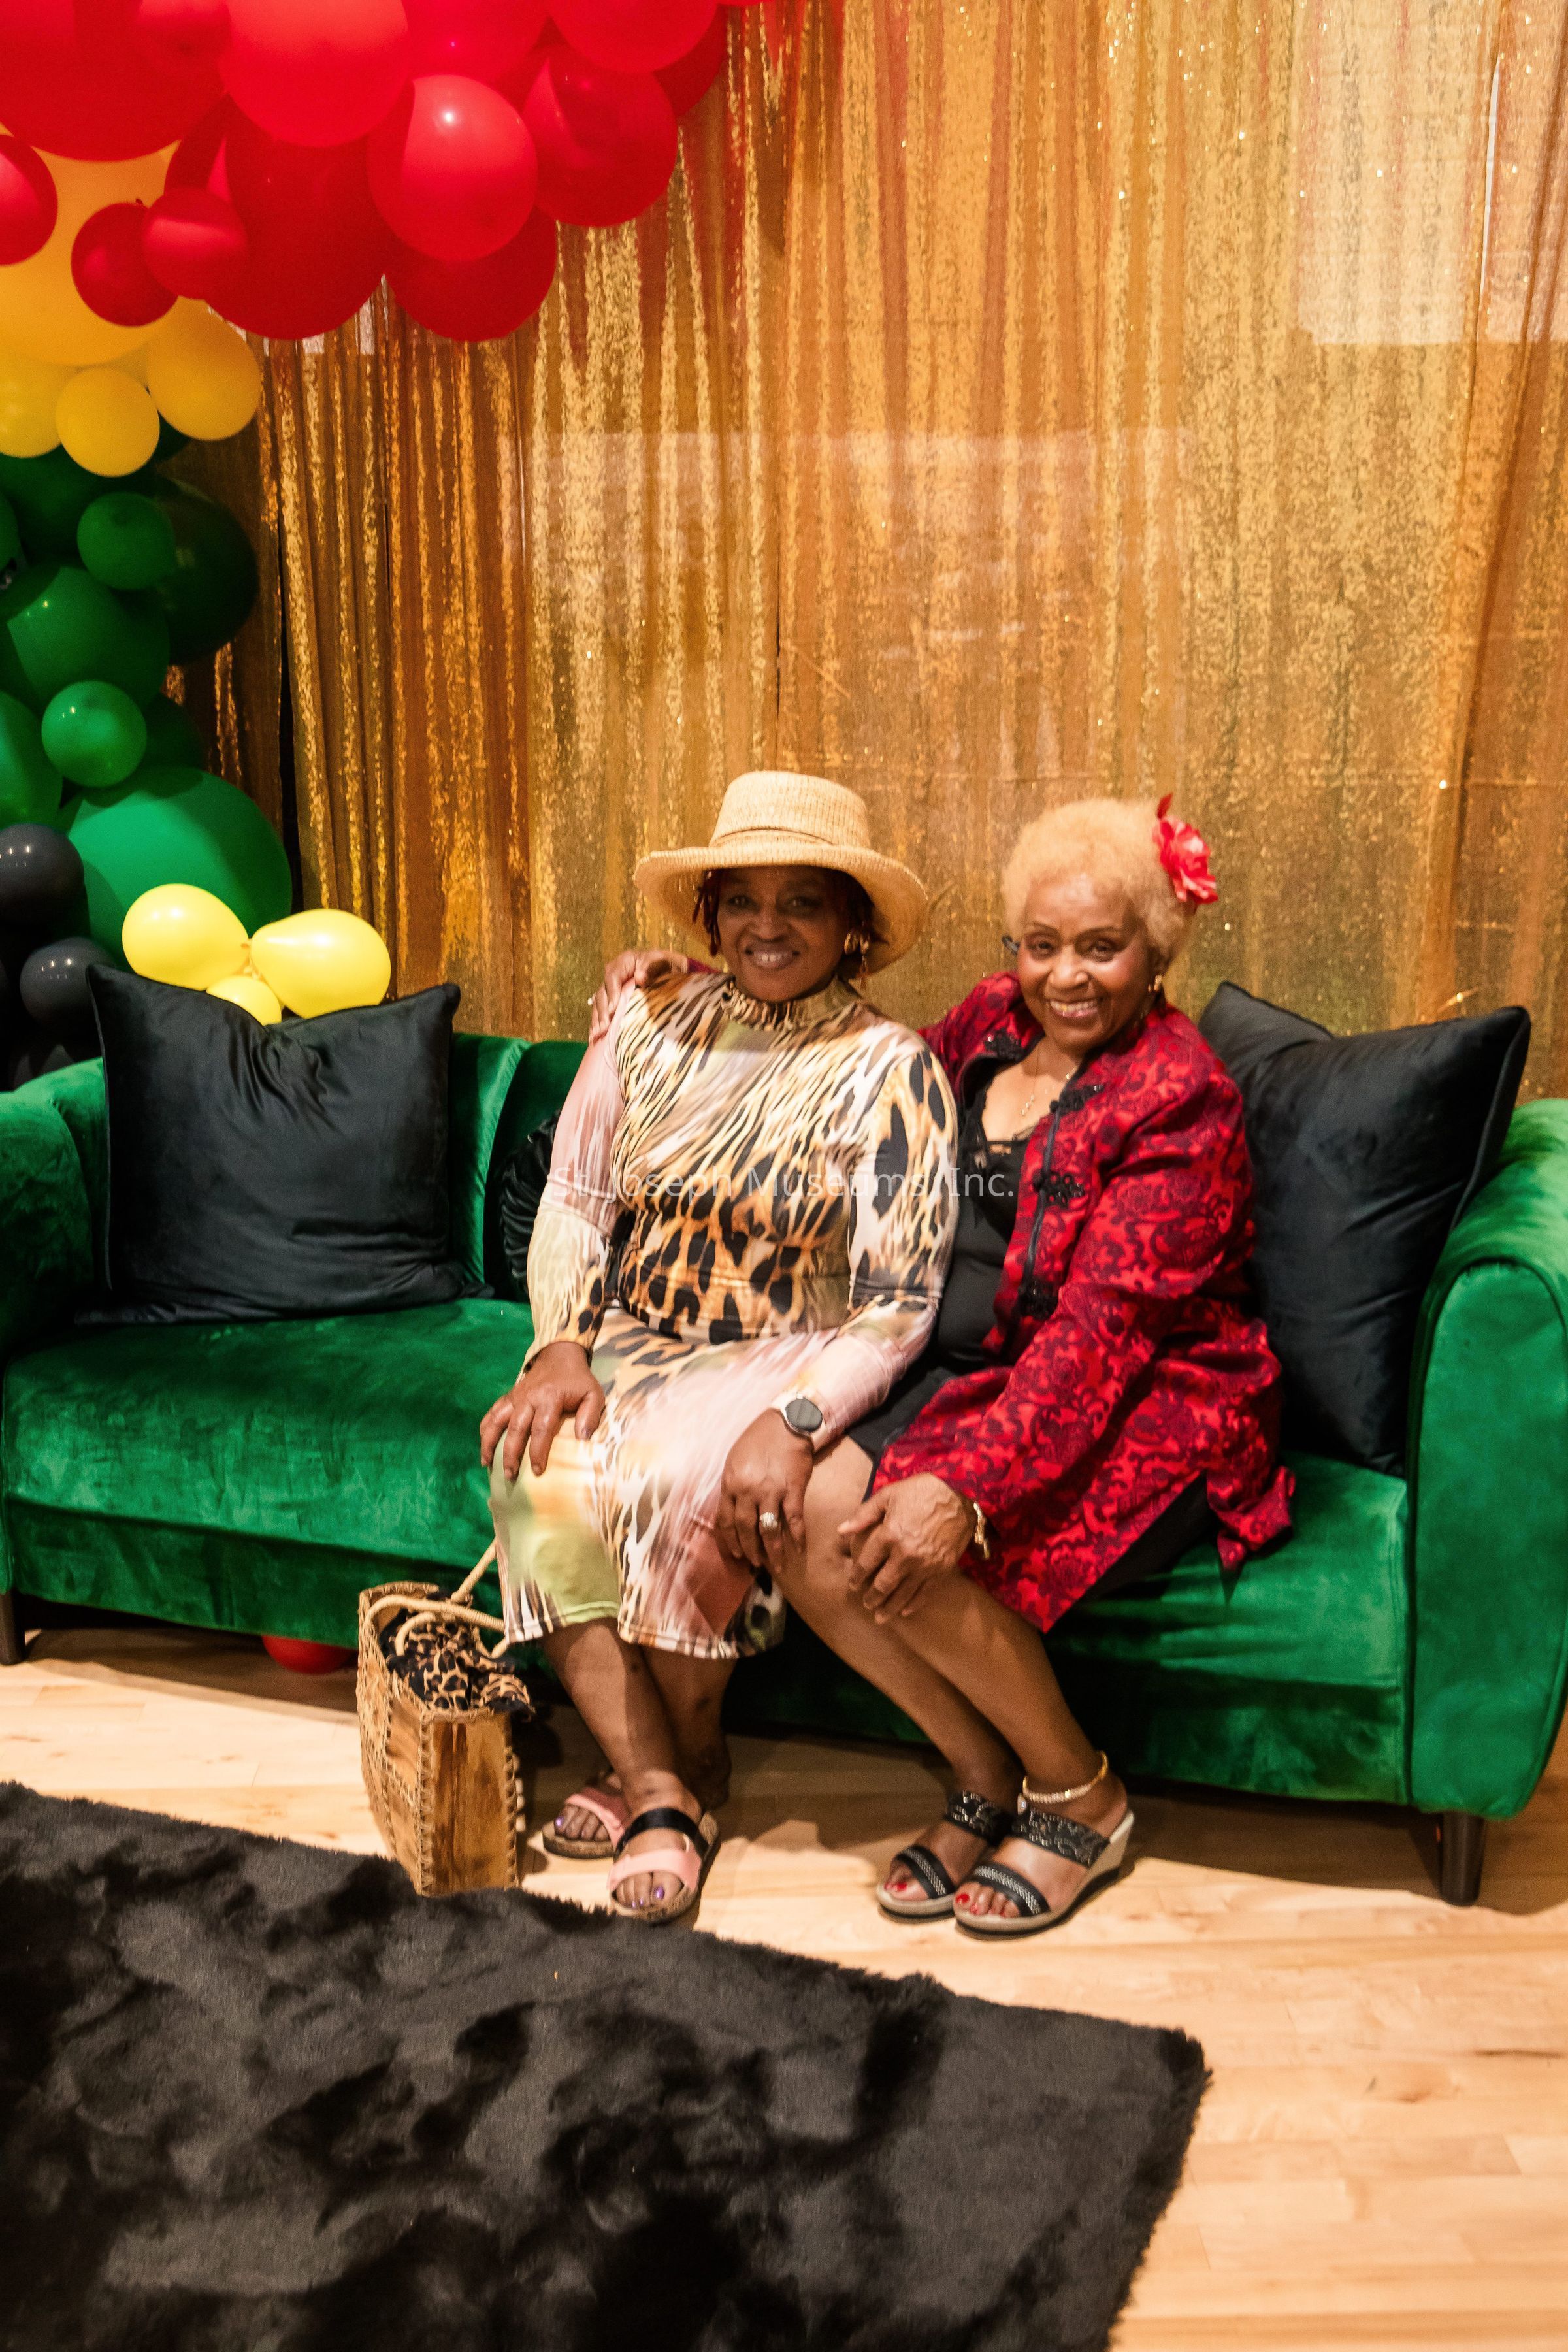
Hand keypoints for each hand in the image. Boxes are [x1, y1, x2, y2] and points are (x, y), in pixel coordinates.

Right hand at [480, 1342, 604, 1481]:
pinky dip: (485, 1429)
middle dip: (510, 1454)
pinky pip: (492, 1413)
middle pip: (515, 1429)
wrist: (560, 1355)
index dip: (538, 1452)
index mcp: (549, 1398)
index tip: (537, 1471)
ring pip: (497, 1421)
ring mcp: (515, 1397)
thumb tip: (582, 1439)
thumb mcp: (593, 1394)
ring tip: (486, 1463)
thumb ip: (590, 1415)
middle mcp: (528, 1398)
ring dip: (489, 1443)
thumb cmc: (578, 1380)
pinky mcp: (508, 1396)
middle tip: (510, 1475)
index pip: (541, 1429)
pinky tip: (483, 1447)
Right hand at [588, 948, 689, 1043]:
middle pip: (602, 992)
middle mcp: (615, 972)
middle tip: (603, 1028)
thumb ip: (652, 968)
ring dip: (597, 1019)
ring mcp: (613, 985)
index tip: (613, 1011)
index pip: (612, 978)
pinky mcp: (613, 996)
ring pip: (599, 1002)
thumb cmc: (668, 965)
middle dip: (602, 1011)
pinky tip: (595, 1035)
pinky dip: (598, 1021)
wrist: (671, 968)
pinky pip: (602, 1008)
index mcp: (624, 961)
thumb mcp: (663, 962)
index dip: (611, 995)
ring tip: (596, 1035)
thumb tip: (640, 977)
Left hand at [715, 1411, 814, 1573]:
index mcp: (730, 1483)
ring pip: (768, 1530)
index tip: (737, 1553)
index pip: (725, 1520)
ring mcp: (770, 1491)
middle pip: (745, 1529)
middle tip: (755, 1563)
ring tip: (777, 1565)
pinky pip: (793, 1520)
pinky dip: (796, 1537)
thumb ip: (733, 1485)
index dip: (731, 1540)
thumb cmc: (759, 1439)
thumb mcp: (735, 1459)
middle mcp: (748, 1490)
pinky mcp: (792, 1490)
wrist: (786, 1422)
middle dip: (750, 1550)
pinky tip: (798, 1549)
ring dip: (772, 1551)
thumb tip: (732, 1509)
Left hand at [839, 1475, 974, 1620]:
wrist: (961, 1493)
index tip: (853, 1585)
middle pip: (884, 1584)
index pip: (867, 1563)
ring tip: (880, 1617)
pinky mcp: (943, 1569)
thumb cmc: (922, 1490)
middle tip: (866, 1604)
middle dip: (872, 1597)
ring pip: (904, 1594)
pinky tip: (905, 1611)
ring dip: (890, 1607)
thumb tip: (841, 1530)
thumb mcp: (889, 1495)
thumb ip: (864, 1514)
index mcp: (890, 1535)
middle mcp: (906, 1554)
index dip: (857, 1577)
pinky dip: (914, 1604)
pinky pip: (925, 1592)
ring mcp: (926, 1564)